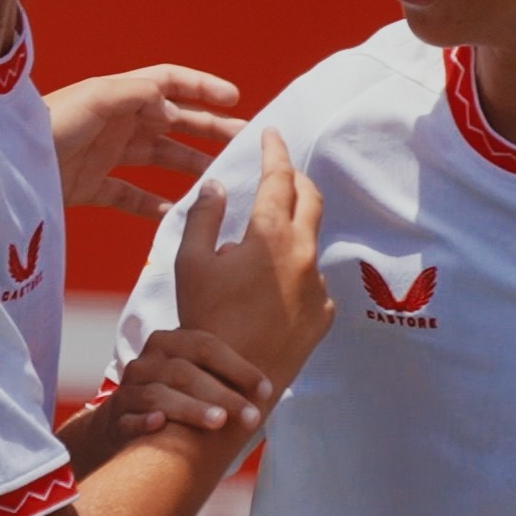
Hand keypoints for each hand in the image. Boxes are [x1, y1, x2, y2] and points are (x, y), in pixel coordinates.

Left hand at [48, 66, 246, 219]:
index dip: (202, 87)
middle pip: (172, 121)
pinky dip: (154, 205)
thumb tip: (172, 104)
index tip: (234, 98)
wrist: (4, 164)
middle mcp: (115, 121)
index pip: (169, 82)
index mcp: (118, 95)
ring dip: (190, 166)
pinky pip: (131, 195)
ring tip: (220, 180)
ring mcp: (105, 154)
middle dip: (208, 128)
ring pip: (159, 158)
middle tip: (242, 141)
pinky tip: (177, 213)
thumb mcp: (94, 99)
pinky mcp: (92, 186)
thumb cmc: (45, 125)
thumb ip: (137, 95)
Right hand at [109, 327, 279, 437]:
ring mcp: (128, 390)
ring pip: (158, 395)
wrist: (124, 422)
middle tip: (251, 417)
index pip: (205, 345)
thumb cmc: (178, 398)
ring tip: (218, 422)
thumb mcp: (197, 377)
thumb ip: (226, 372)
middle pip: (185, 372)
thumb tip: (282, 374)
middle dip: (222, 394)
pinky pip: (128, 418)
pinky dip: (144, 421)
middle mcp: (147, 362)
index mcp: (170, 344)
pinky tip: (160, 425)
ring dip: (191, 408)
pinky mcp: (115, 419)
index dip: (238, 367)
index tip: (266, 389)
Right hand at [172, 131, 330, 393]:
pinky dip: (292, 278)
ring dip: (287, 238)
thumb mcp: (191, 263)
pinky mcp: (324, 314)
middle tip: (280, 172)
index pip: (279, 177)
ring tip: (255, 257)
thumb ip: (205, 217)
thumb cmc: (205, 320)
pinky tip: (267, 296)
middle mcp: (303, 255)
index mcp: (270, 235)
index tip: (271, 134)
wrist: (233, 381)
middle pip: (310, 200)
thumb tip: (218, 186)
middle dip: (296, 180)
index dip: (275, 151)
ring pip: (307, 245)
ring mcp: (318, 286)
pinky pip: (310, 283)